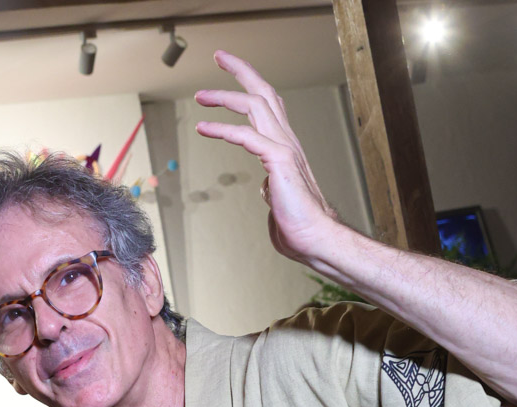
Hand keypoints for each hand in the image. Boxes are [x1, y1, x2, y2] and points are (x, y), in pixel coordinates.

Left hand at [195, 51, 339, 266]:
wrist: (315, 240)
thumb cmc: (299, 228)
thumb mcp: (278, 201)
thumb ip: (269, 188)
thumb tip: (264, 186)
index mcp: (286, 147)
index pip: (270, 105)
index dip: (251, 85)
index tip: (230, 73)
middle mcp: (287, 141)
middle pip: (264, 92)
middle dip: (241, 70)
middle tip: (219, 56)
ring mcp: (285, 148)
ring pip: (255, 105)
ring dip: (225, 95)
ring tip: (201, 95)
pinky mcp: (279, 160)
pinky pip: (246, 136)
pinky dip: (222, 128)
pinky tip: (203, 127)